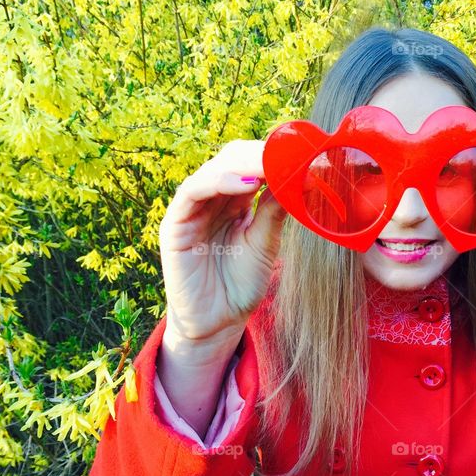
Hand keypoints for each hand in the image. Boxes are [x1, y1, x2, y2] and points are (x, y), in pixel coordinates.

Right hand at [158, 139, 287, 344]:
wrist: (218, 322)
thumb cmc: (241, 284)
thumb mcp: (265, 242)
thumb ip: (273, 210)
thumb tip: (297, 176)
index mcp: (234, 202)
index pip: (250, 166)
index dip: (271, 156)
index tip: (300, 154)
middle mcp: (212, 200)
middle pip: (232, 161)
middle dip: (259, 155)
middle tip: (288, 154)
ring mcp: (192, 210)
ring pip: (213, 170)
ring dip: (243, 164)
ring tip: (270, 165)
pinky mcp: (175, 224)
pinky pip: (192, 192)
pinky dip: (217, 182)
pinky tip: (245, 185)